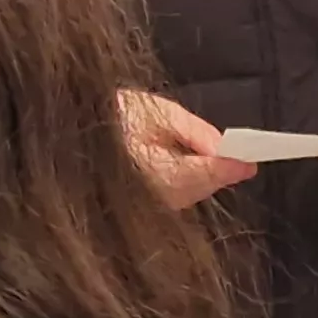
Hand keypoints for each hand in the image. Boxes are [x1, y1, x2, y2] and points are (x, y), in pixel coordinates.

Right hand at [119, 90, 252, 210]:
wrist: (68, 131)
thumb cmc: (108, 113)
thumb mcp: (152, 110)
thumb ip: (189, 130)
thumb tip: (221, 147)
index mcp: (144, 167)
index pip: (196, 173)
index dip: (224, 168)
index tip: (249, 163)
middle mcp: (143, 194)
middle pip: (193, 189)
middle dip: (218, 174)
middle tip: (244, 161)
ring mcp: (139, 205)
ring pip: (184, 196)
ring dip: (204, 180)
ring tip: (226, 163)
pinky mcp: (137, 207)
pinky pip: (170, 197)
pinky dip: (187, 184)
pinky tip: (195, 170)